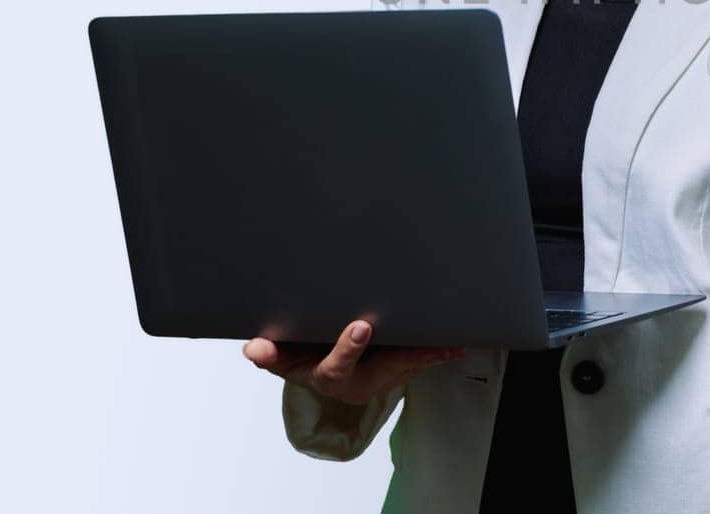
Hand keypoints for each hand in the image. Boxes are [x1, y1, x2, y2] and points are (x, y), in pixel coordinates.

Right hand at [243, 319, 464, 404]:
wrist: (321, 370)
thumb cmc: (302, 356)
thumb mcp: (282, 357)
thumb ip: (269, 353)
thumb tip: (254, 347)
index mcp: (328, 376)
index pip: (336, 368)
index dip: (348, 349)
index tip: (361, 326)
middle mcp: (357, 382)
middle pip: (383, 369)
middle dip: (405, 355)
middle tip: (428, 342)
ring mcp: (380, 379)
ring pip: (406, 367)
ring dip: (428, 356)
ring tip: (449, 343)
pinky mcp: (396, 371)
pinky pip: (418, 363)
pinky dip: (435, 354)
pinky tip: (455, 346)